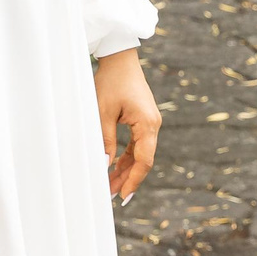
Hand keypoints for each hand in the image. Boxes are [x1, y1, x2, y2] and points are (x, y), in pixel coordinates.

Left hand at [94, 49, 160, 204]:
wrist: (120, 59)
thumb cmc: (111, 81)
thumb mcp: (103, 112)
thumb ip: (105, 140)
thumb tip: (104, 165)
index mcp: (147, 124)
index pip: (144, 160)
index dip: (134, 180)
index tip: (123, 196)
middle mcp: (153, 125)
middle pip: (143, 160)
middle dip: (128, 179)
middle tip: (112, 196)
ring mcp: (149, 122)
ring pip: (140, 154)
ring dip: (126, 169)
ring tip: (111, 186)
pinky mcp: (143, 120)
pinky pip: (138, 144)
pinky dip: (127, 157)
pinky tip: (115, 168)